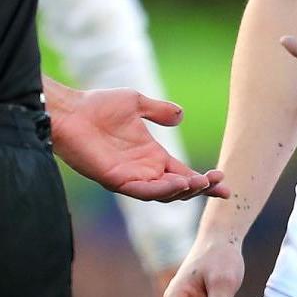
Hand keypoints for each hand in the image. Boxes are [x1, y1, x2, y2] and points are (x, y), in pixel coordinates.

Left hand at [43, 77, 226, 202]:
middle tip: (220, 185)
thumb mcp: (136, 103)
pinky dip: (161, 190)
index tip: (226, 182)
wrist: (70, 110)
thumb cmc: (97, 105)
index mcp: (152, 157)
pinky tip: (177, 184)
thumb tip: (181, 115)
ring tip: (201, 183)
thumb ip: (159, 111)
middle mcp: (144, 171)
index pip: (184, 174)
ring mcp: (130, 178)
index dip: (204, 181)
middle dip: (201, 189)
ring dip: (184, 190)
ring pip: (164, 194)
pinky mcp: (116, 180)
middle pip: (179, 189)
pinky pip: (143, 191)